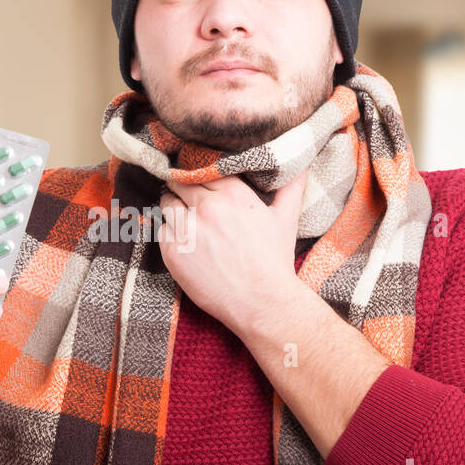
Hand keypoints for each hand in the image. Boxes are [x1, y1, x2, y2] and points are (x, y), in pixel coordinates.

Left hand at [157, 169, 308, 333]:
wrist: (261, 302)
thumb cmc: (274, 260)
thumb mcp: (286, 217)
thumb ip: (291, 185)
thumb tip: (302, 162)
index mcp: (232, 193)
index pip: (202, 169)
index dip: (200, 175)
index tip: (201, 182)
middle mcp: (207, 206)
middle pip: (179, 183)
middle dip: (183, 189)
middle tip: (190, 202)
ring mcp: (187, 228)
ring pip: (166, 204)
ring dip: (174, 209)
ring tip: (188, 224)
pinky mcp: (173, 251)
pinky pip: (162, 231)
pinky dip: (171, 235)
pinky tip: (187, 246)